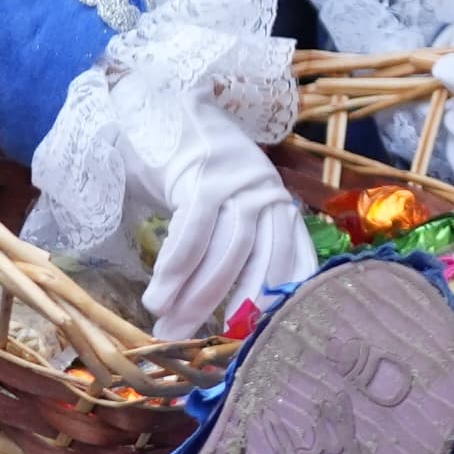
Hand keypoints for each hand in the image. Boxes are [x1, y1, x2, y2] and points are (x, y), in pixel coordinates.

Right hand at [143, 130, 316, 336]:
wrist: (171, 111)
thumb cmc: (198, 174)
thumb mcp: (231, 207)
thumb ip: (244, 247)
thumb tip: (238, 313)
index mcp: (280, 208)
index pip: (294, 261)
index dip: (279, 301)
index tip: (258, 339)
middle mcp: (268, 195)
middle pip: (258, 263)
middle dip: (227, 310)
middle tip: (193, 342)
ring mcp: (239, 184)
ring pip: (228, 250)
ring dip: (195, 295)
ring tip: (167, 325)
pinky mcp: (206, 176)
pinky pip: (195, 229)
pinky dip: (177, 265)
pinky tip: (159, 292)